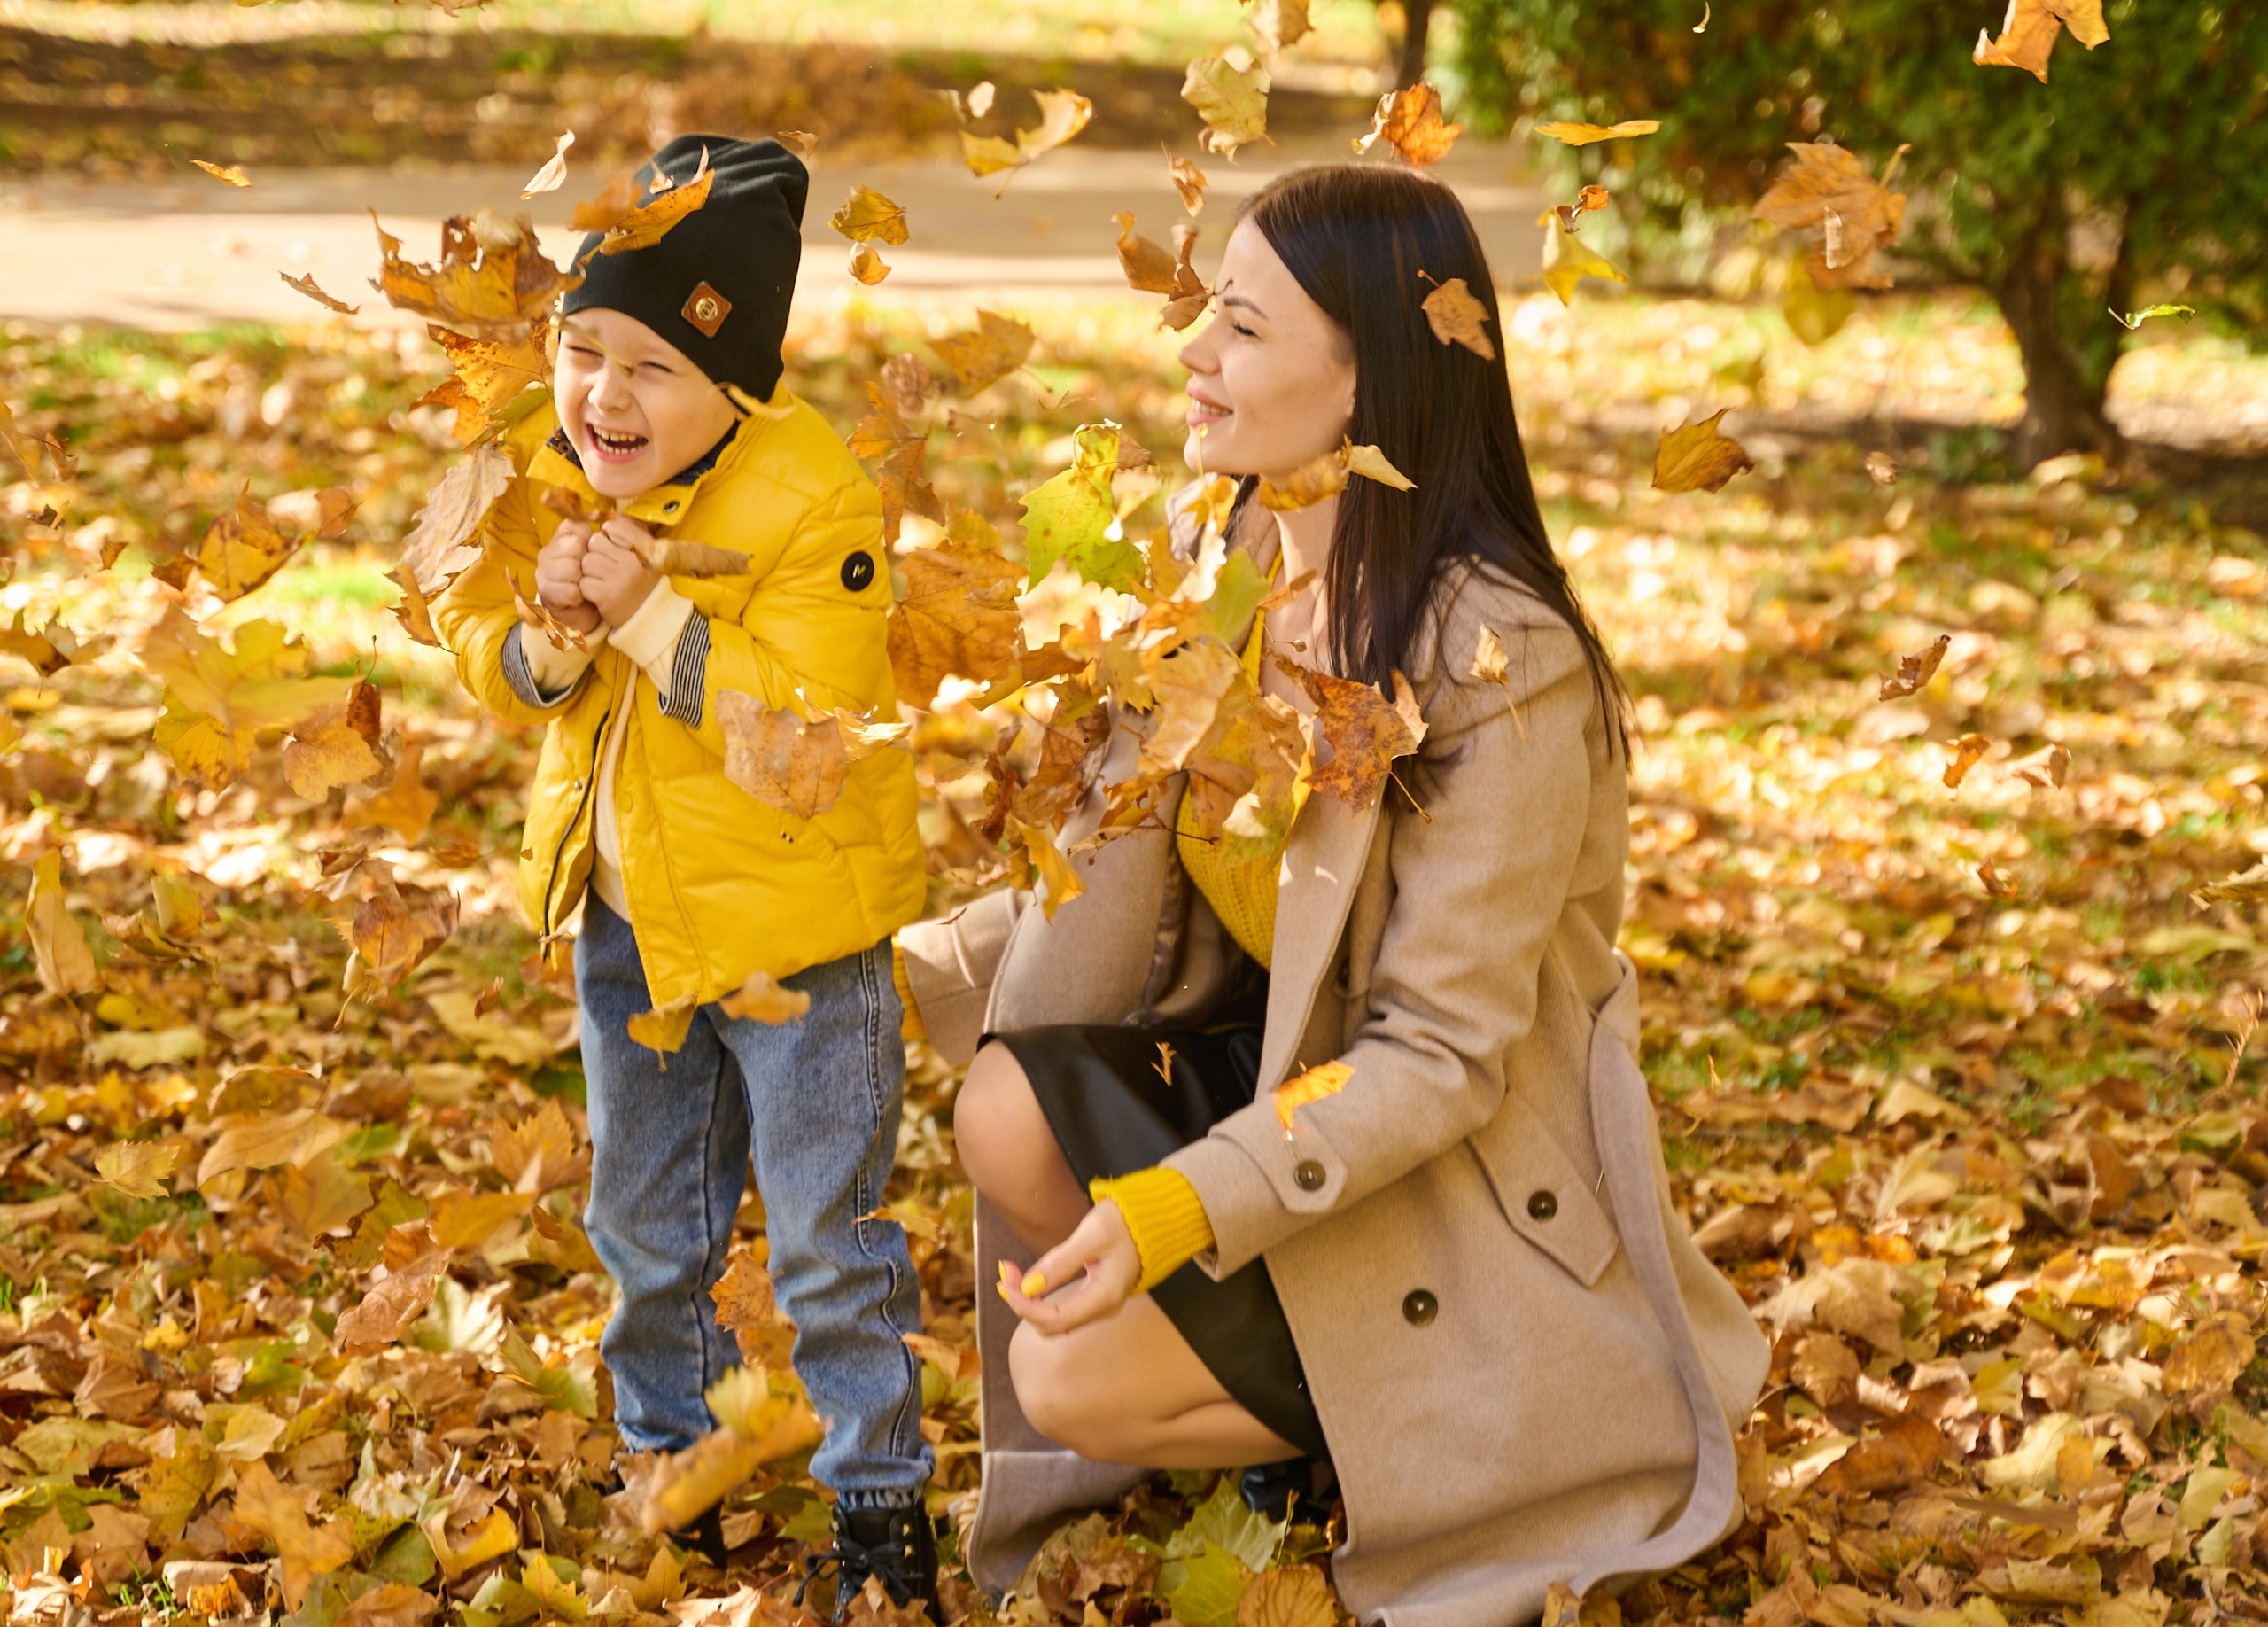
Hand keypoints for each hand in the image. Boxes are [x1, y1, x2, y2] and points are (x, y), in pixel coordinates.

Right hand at [535, 519, 602, 633]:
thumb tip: (608, 522)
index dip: (590, 540)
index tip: (592, 554)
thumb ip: (599, 537)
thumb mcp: (599, 554)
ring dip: (584, 580)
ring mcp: (543, 572)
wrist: (588, 612)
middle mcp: (547, 552)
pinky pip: (571, 591)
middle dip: (587, 561)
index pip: (575, 525)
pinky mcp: (546, 593)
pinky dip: (580, 597)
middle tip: (588, 574)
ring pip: (572, 568)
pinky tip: (580, 599)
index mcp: (560, 538)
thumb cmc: (595, 579)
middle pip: (575, 545)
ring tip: (584, 586)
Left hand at [580, 517, 660, 626]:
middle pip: (595, 541)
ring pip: (587, 561)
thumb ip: (630, 531)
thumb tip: (610, 514)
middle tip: (607, 565)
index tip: (615, 547)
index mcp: (645, 545)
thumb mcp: (647, 550)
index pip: (612, 525)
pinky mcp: (607, 596)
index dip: (608, 535)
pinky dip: (588, 588)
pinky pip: (584, 583)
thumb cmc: (644, 577)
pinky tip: (601, 592)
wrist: (651, 614)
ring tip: (603, 578)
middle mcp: (633, 560)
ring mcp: (620, 578)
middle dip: (596, 552)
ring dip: (590, 570)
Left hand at [996, 1200, 1139, 1335]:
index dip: (1024, 1306)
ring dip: (1027, 1301)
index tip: (1004, 1282)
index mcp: (1105, 1297)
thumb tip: (1028, 1286)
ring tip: (1011, 1274)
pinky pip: (1060, 1310)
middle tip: (1006, 1273)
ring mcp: (1098, 1307)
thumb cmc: (1124, 1223)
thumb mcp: (1091, 1235)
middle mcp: (1103, 1309)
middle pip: (1051, 1325)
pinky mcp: (1092, 1299)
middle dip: (1022, 1303)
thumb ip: (1060, 1262)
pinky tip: (1027, 1280)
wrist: (1151, 1220)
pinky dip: (1039, 1298)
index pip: (1055, 1319)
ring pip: (1053, 1319)